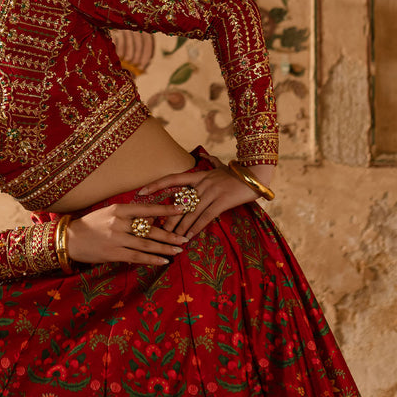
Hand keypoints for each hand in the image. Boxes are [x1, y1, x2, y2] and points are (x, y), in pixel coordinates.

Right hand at [67, 202, 187, 265]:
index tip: (182, 208)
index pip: (147, 208)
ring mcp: (116, 239)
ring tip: (178, 250)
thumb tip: (151, 218)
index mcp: (119, 209)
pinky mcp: (113, 253)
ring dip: (164, 248)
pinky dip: (151, 259)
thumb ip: (128, 215)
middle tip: (185, 237)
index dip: (166, 209)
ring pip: (146, 244)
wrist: (69, 239)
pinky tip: (163, 261)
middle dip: (169, 234)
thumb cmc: (91, 225)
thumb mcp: (108, 213)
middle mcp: (119, 222)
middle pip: (150, 228)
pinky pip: (137, 257)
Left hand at [137, 159, 271, 238]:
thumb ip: (209, 165)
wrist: (256, 174)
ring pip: (190, 212)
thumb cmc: (237, 174)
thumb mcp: (220, 168)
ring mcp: (212, 192)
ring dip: (180, 227)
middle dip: (166, 217)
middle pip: (179, 202)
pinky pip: (205, 217)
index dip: (155, 185)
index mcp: (198, 175)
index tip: (140, 191)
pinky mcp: (222, 201)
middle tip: (155, 228)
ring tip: (170, 238)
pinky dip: (196, 228)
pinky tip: (188, 236)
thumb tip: (202, 158)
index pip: (172, 179)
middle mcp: (202, 183)